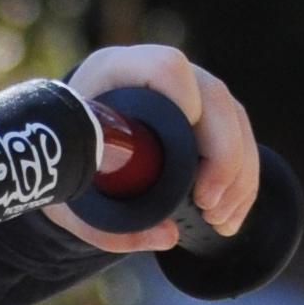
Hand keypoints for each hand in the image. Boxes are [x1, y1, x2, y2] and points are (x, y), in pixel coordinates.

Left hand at [52, 43, 258, 252]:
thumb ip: (106, 223)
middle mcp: (156, 75)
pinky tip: (229, 216)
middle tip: (209, 205)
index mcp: (114, 73)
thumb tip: (167, 235)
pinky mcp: (205, 116)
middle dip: (224, 155)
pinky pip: (240, 138)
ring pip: (234, 118)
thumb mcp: (70, 196)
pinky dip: (242, 180)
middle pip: (214, 95)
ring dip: (239, 174)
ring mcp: (187, 91)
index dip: (185, 104)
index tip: (187, 159)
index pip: (165, 68)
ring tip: (220, 220)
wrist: (61, 150)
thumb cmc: (62, 163)